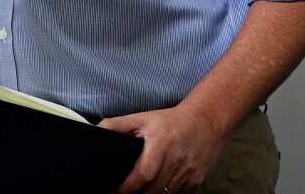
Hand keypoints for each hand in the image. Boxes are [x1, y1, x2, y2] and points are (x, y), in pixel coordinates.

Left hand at [99, 104, 227, 193]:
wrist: (207, 121)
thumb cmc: (171, 121)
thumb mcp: (143, 118)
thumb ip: (117, 125)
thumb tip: (96, 131)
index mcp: (161, 145)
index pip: (143, 174)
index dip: (127, 187)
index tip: (116, 190)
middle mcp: (176, 161)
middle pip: (153, 190)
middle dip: (137, 193)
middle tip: (126, 191)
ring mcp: (188, 173)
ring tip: (142, 189)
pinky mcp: (197, 181)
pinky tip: (159, 188)